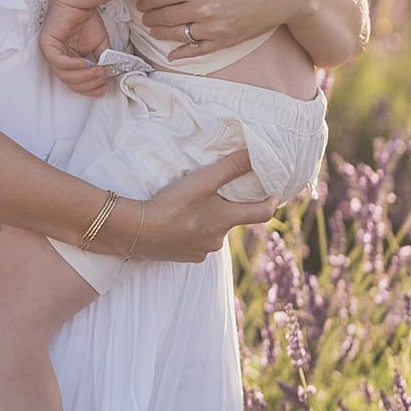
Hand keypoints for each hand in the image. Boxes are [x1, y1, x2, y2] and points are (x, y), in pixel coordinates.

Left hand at [39, 0, 110, 94]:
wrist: (81, 1)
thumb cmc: (87, 21)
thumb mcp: (99, 47)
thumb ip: (102, 62)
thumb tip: (108, 77)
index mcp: (68, 62)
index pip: (76, 84)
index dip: (91, 89)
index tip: (106, 88)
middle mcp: (58, 60)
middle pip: (70, 83)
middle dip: (90, 83)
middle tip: (104, 77)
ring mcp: (51, 52)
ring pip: (64, 75)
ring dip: (85, 76)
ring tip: (99, 70)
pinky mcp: (47, 43)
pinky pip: (57, 61)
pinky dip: (72, 65)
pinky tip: (85, 63)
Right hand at [117, 149, 276, 262]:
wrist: (137, 231)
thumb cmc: (171, 204)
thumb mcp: (202, 181)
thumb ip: (230, 167)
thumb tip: (256, 152)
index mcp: (226, 220)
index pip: (262, 213)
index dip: (271, 200)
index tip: (273, 191)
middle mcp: (218, 240)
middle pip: (233, 222)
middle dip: (229, 209)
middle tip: (216, 193)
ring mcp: (201, 251)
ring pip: (212, 233)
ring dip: (207, 221)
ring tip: (189, 208)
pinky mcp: (185, 257)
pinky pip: (196, 244)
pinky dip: (192, 233)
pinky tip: (177, 224)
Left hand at [134, 0, 307, 60]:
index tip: (140, 0)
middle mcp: (201, 9)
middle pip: (162, 17)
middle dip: (148, 16)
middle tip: (144, 15)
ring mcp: (213, 28)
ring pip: (175, 35)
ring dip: (159, 32)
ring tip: (154, 28)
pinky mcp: (225, 41)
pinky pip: (197, 51)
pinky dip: (181, 54)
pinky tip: (171, 54)